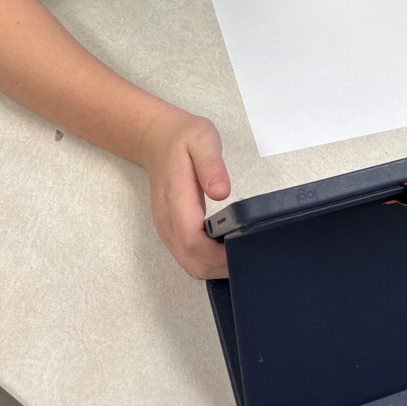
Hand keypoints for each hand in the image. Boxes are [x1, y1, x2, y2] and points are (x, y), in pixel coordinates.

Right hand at [137, 105, 230, 278]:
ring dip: (214, 267)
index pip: (192, 240)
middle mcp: (167, 219)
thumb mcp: (202, 138)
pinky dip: (207, 261)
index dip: (218, 254)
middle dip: (221, 266)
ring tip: (240, 251)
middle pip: (192, 262)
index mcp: (175, 197)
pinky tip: (225, 248)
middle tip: (249, 253)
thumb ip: (212, 165)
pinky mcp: (170, 230)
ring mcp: (166, 227)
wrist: (157, 138)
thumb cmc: (183, 138)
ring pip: (190, 264)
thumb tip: (222, 192)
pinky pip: (187, 257)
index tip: (243, 247)